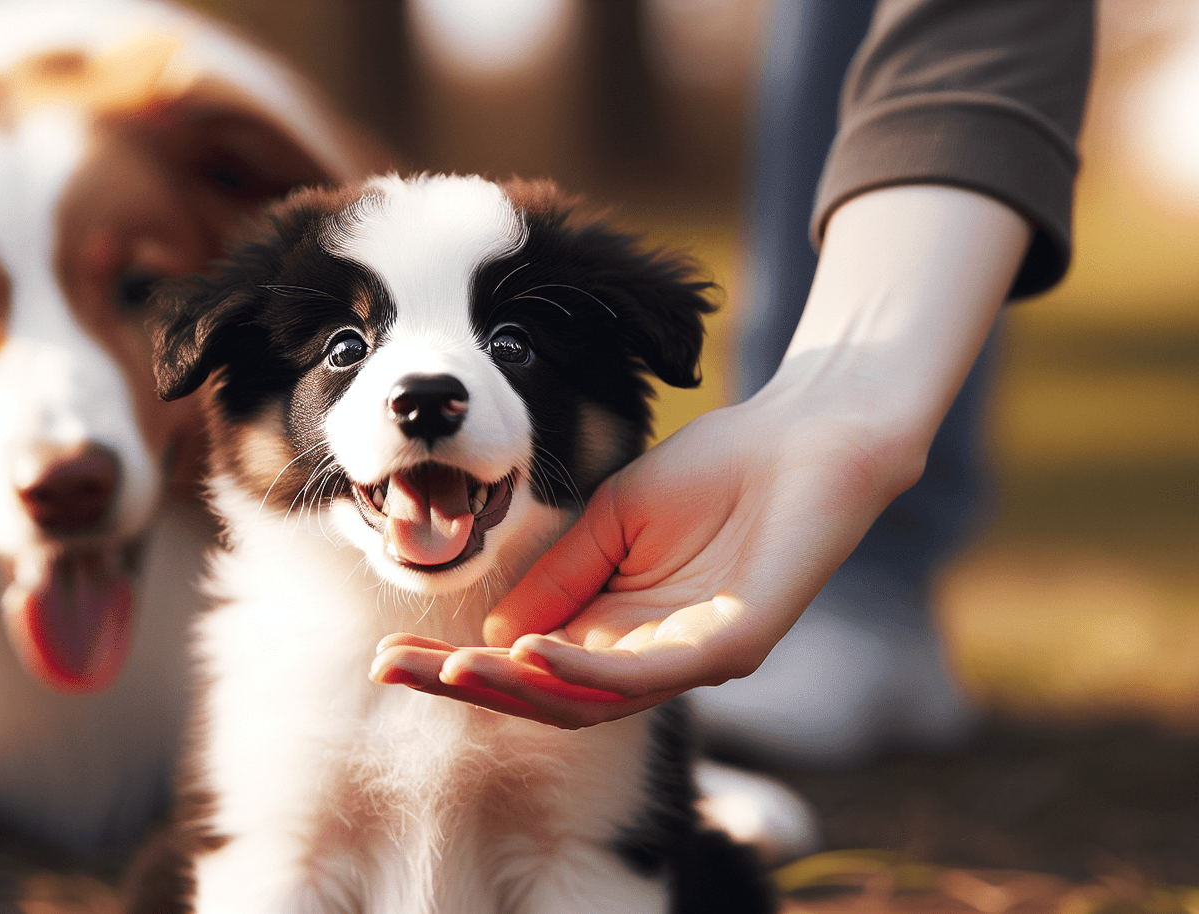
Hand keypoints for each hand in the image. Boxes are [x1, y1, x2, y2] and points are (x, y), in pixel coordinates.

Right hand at [371, 391, 919, 727]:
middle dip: (468, 687)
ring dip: (517, 688)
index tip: (392, 655)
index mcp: (619, 629)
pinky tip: (531, 652)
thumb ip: (561, 577)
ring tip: (454, 669)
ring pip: (590, 700)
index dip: (459, 665)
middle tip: (397, 673)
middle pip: (547, 698)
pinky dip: (584, 670)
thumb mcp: (612, 518)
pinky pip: (649, 675)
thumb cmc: (718, 471)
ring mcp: (693, 658)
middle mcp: (652, 658)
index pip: (527, 666)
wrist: (806, 434)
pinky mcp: (735, 645)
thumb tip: (497, 635)